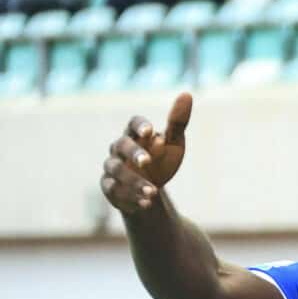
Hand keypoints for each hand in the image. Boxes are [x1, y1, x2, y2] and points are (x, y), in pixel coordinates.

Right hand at [101, 91, 190, 213]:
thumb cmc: (162, 160)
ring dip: (134, 181)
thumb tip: (186, 94)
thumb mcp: (173, 143)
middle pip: (121, 146)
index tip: (149, 132)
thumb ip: (177, 122)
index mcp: (136, 135)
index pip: (133, 124)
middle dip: (134, 153)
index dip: (139, 126)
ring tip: (153, 192)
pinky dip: (130, 197)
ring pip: (117, 171)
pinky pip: (115, 191)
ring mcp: (112, 168)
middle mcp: (119, 149)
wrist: (150, 189)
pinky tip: (146, 203)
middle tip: (148, 162)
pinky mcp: (110, 188)